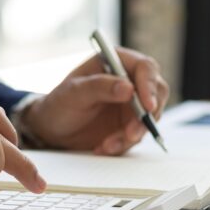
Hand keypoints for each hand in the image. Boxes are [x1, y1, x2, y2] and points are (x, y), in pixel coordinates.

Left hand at [23, 48, 168, 154]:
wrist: (52, 130)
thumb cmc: (59, 104)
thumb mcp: (74, 93)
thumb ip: (100, 87)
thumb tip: (128, 87)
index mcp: (116, 62)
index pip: (145, 68)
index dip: (150, 86)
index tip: (147, 106)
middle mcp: (129, 80)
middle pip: (156, 93)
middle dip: (146, 116)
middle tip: (132, 133)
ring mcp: (132, 103)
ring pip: (149, 118)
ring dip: (132, 134)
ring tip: (107, 145)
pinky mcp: (130, 123)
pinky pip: (138, 135)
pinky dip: (123, 144)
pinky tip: (103, 147)